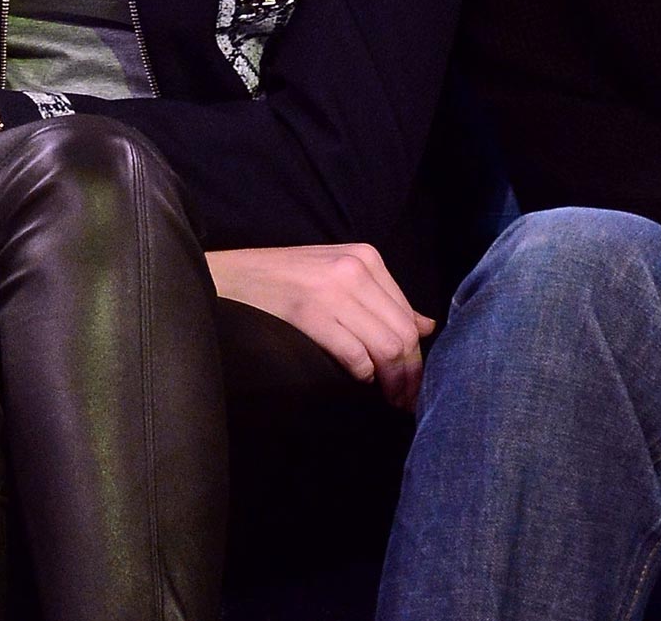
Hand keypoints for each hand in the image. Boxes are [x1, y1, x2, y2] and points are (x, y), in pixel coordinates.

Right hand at [206, 243, 436, 409]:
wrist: (234, 275)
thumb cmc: (287, 277)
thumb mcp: (341, 272)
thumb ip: (383, 297)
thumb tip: (426, 327)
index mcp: (366, 257)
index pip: (407, 315)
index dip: (417, 356)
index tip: (416, 383)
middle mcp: (355, 269)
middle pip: (401, 334)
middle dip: (410, 375)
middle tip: (407, 402)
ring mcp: (332, 290)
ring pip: (385, 346)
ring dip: (392, 382)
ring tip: (390, 399)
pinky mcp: (311, 314)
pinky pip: (354, 354)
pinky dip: (363, 374)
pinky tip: (359, 380)